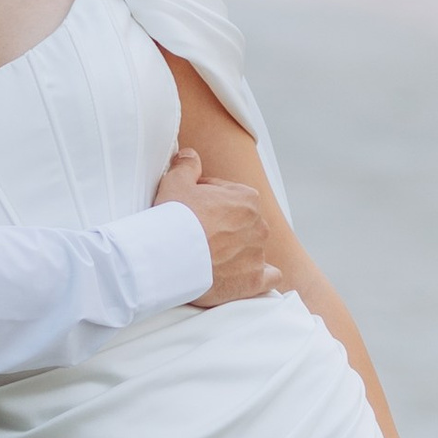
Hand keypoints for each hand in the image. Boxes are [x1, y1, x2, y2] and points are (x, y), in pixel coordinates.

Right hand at [155, 145, 285, 306]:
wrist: (169, 258)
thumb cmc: (173, 219)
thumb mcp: (175, 182)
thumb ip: (188, 166)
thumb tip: (190, 157)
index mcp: (246, 199)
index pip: (229, 196)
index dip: (208, 202)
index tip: (193, 211)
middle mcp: (258, 226)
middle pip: (242, 224)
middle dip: (224, 228)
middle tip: (198, 235)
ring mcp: (258, 255)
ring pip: (252, 250)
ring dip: (236, 253)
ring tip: (209, 258)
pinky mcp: (254, 281)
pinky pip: (268, 277)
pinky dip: (258, 277)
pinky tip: (242, 276)